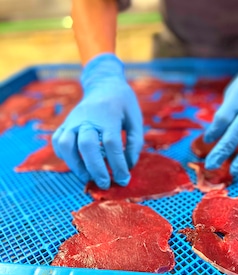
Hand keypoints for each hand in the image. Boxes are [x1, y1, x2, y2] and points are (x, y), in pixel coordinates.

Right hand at [52, 54, 142, 188]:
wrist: (104, 84)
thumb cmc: (123, 104)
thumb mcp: (135, 119)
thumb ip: (134, 142)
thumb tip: (128, 165)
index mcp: (108, 115)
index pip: (111, 143)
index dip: (118, 164)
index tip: (124, 179)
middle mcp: (87, 117)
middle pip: (87, 145)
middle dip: (96, 168)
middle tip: (105, 183)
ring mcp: (73, 120)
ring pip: (66, 144)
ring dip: (75, 165)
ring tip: (87, 177)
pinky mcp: (65, 123)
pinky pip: (57, 140)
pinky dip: (63, 155)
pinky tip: (76, 164)